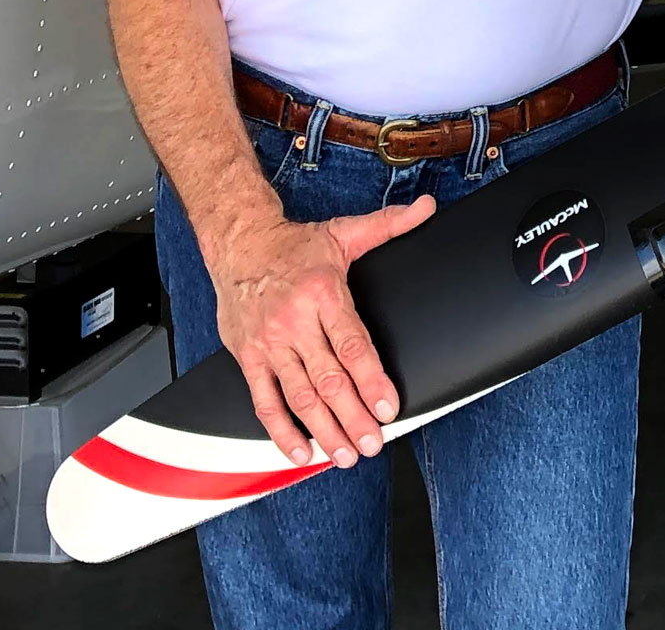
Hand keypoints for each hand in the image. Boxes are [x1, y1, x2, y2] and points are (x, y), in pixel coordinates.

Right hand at [205, 197, 436, 465]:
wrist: (238, 243)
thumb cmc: (294, 246)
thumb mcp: (345, 232)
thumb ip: (389, 225)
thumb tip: (426, 209)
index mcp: (323, 294)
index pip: (352, 346)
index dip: (371, 380)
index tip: (387, 406)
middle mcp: (294, 322)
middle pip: (328, 379)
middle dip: (353, 416)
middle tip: (372, 442)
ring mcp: (269, 344)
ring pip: (299, 397)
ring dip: (323, 430)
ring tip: (345, 454)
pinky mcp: (247, 357)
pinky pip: (263, 401)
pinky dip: (280, 431)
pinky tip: (300, 451)